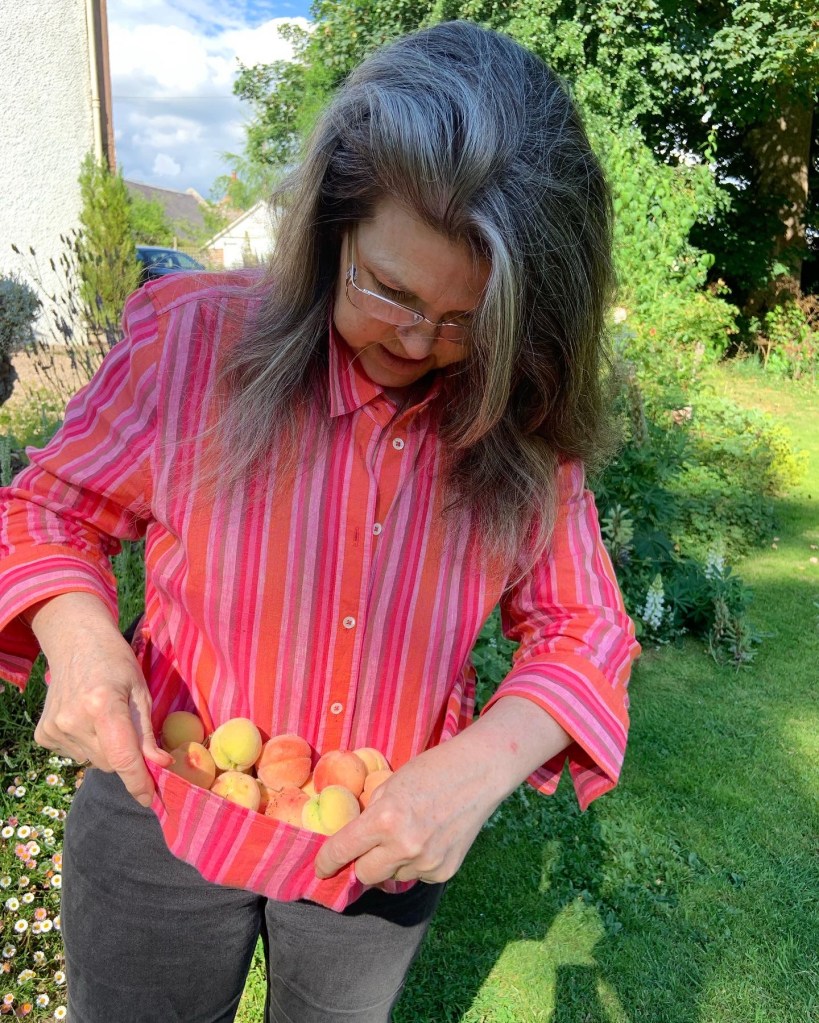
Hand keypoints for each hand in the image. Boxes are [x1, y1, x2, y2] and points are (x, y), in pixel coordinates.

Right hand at [30, 594, 172, 805]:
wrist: (76, 642)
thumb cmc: (116, 663)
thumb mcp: (140, 691)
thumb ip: (147, 732)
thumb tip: (160, 767)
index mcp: (102, 705)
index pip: (123, 758)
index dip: (138, 783)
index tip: (151, 800)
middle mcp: (74, 720)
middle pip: (110, 764)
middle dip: (125, 756)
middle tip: (126, 727)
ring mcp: (55, 729)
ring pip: (93, 762)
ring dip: (105, 749)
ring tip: (103, 717)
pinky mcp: (44, 735)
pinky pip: (75, 755)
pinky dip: (86, 745)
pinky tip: (85, 719)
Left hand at [313, 696, 572, 887]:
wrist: (479, 773)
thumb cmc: (430, 770)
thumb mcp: (390, 784)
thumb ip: (369, 815)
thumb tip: (351, 843)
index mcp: (385, 819)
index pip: (342, 852)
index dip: (326, 862)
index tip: (321, 868)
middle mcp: (404, 846)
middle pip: (364, 875)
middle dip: (361, 863)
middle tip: (368, 847)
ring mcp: (426, 863)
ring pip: (392, 877)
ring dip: (392, 862)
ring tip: (410, 833)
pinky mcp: (444, 871)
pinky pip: (417, 875)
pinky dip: (416, 863)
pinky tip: (429, 839)